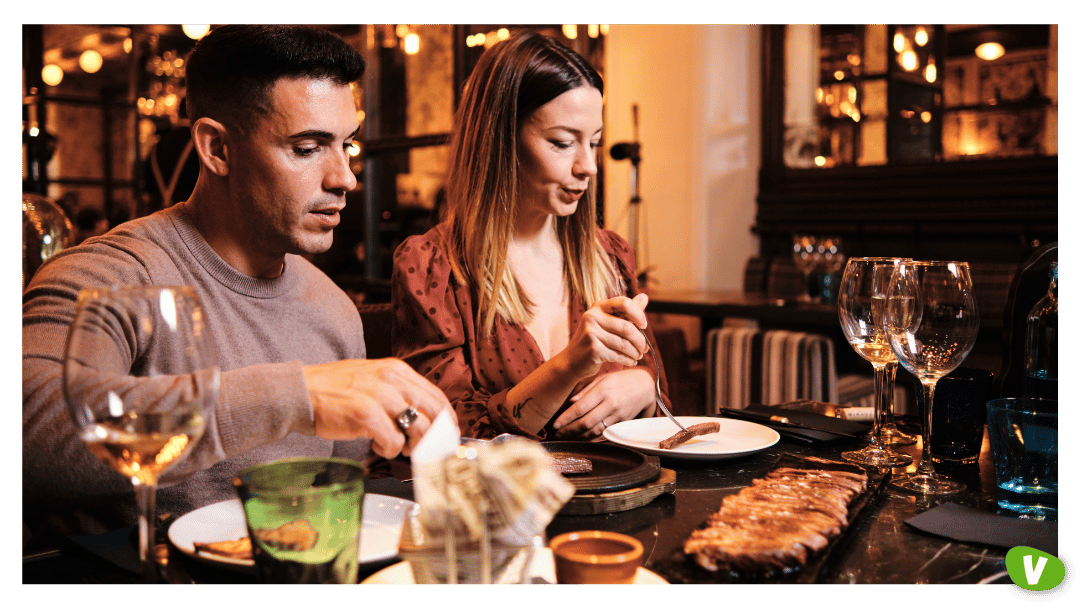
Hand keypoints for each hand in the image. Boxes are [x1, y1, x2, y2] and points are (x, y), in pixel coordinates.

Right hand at [303, 358, 453, 457]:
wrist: (300, 392)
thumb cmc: (333, 389)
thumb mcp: (372, 378)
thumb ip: (397, 391)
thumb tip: (422, 414)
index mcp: (397, 370)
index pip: (436, 396)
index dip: (446, 420)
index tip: (446, 435)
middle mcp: (392, 380)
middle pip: (434, 413)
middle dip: (437, 437)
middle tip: (430, 449)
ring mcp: (380, 397)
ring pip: (419, 429)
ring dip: (412, 444)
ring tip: (398, 446)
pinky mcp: (366, 415)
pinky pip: (394, 441)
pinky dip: (390, 449)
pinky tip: (377, 445)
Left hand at [552, 368, 655, 438]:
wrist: (645, 387)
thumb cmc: (620, 380)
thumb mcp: (602, 378)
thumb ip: (585, 390)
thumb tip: (569, 402)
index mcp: (603, 390)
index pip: (581, 407)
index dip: (566, 418)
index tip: (554, 424)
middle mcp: (610, 404)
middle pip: (586, 422)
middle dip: (568, 430)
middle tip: (555, 434)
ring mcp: (617, 415)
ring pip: (594, 431)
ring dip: (577, 437)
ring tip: (564, 438)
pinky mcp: (622, 423)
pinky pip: (603, 434)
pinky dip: (590, 440)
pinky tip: (580, 440)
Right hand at [556, 293, 649, 378]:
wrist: (573, 360)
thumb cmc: (594, 339)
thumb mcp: (608, 321)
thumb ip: (626, 311)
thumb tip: (645, 297)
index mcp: (598, 306)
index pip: (625, 303)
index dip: (639, 315)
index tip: (644, 326)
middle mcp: (592, 316)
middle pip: (627, 327)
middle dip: (640, 340)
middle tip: (644, 348)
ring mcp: (591, 333)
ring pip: (624, 343)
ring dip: (635, 352)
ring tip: (638, 355)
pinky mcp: (593, 349)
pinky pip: (618, 355)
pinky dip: (628, 360)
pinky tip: (631, 361)